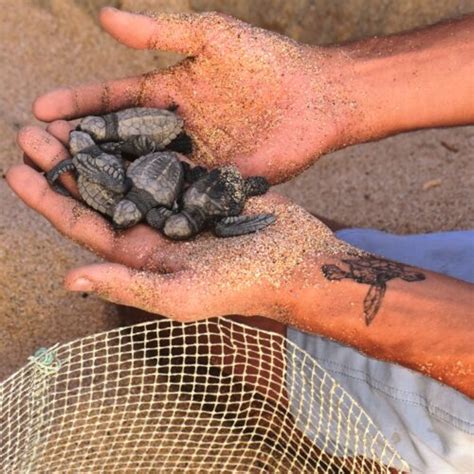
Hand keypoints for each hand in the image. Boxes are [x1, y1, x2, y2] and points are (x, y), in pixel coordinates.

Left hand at [8, 126, 347, 321]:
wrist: (294, 259)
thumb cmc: (242, 284)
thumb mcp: (182, 296)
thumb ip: (128, 286)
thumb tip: (69, 279)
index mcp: (143, 258)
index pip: (85, 227)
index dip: (50, 201)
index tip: (17, 171)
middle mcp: (154, 230)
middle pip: (99, 194)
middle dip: (66, 166)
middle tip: (32, 134)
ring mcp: (177, 205)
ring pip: (127, 172)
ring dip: (98, 148)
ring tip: (70, 120)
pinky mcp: (201, 186)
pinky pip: (163, 160)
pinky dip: (140, 141)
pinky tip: (121, 120)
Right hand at [32, 7, 351, 182]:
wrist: (314, 99)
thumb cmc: (266, 62)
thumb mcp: (210, 36)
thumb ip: (160, 31)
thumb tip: (104, 16)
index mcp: (169, 94)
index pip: (114, 100)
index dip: (78, 104)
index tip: (39, 110)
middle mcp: (174, 131)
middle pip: (119, 141)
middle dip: (79, 145)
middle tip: (38, 151)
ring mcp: (192, 161)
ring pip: (141, 172)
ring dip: (105, 178)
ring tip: (65, 183)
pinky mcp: (212, 186)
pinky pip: (175, 195)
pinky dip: (149, 202)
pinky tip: (119, 211)